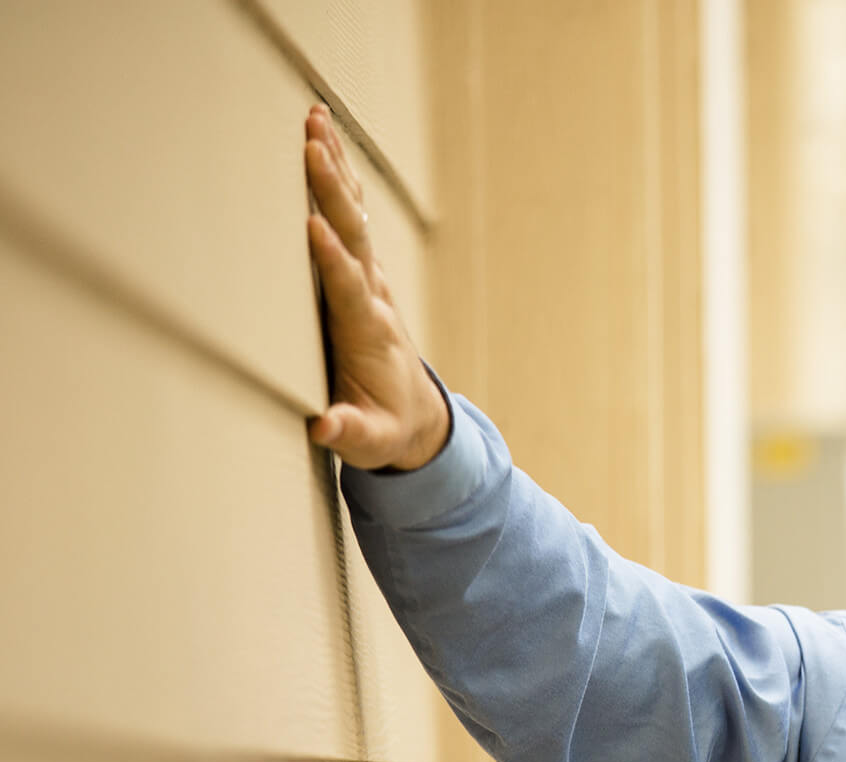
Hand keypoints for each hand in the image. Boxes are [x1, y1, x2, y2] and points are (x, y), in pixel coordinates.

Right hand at [301, 104, 447, 470]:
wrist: (416, 416)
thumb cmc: (384, 427)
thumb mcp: (369, 440)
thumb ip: (350, 431)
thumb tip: (324, 428)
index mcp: (368, 333)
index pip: (348, 290)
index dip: (333, 261)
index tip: (314, 227)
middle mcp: (372, 296)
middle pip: (353, 235)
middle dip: (332, 191)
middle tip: (311, 146)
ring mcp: (369, 280)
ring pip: (352, 215)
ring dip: (334, 169)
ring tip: (315, 120)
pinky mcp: (361, 272)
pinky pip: (349, 217)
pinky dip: (336, 179)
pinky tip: (321, 141)